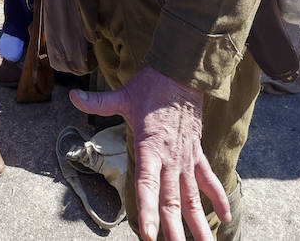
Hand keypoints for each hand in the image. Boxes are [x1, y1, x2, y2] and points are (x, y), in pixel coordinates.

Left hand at [70, 66, 229, 240]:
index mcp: (150, 148)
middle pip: (172, 200)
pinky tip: (226, 219)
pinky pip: (209, 181)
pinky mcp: (197, 155)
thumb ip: (99, 102)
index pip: (147, 185)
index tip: (150, 234)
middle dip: (174, 230)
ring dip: (200, 224)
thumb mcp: (122, 96)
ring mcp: (186, 159)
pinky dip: (217, 198)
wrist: (182, 74)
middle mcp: (170, 159)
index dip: (148, 210)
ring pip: (192, 198)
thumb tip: (73, 96)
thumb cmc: (150, 87)